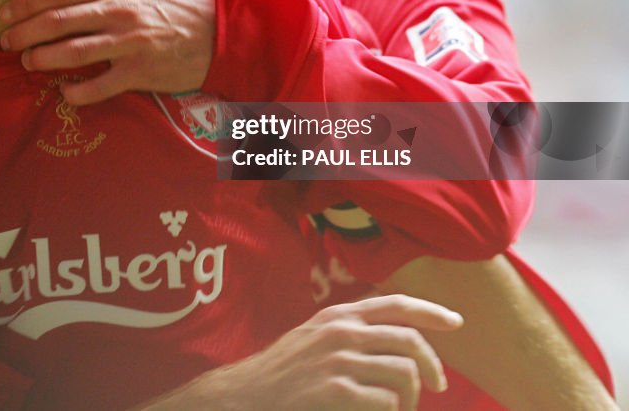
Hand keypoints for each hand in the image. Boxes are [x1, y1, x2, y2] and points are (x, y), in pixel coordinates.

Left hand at [0, 0, 214, 105]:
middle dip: (24, 32)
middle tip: (5, 42)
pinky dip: (78, 91)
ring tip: (27, 62)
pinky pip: (101, 86)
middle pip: (59, 22)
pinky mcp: (142, 73)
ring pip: (73, 52)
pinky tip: (65, 92)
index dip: (27, 2)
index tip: (5, 12)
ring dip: (42, 59)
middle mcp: (121, 11)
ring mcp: (131, 44)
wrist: (228, 30)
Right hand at [139, 295, 461, 410]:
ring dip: (412, 398)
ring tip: (400, 408)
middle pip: (410, 340)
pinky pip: (387, 402)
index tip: (456, 322)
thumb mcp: (314, 335)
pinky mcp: (337, 391)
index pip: (396, 304)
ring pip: (405, 374)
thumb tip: (394, 336)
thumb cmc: (283, 370)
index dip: (432, 312)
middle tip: (438, 386)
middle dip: (433, 365)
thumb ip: (348, 329)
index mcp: (338, 314)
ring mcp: (339, 361)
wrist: (248, 394)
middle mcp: (341, 331)